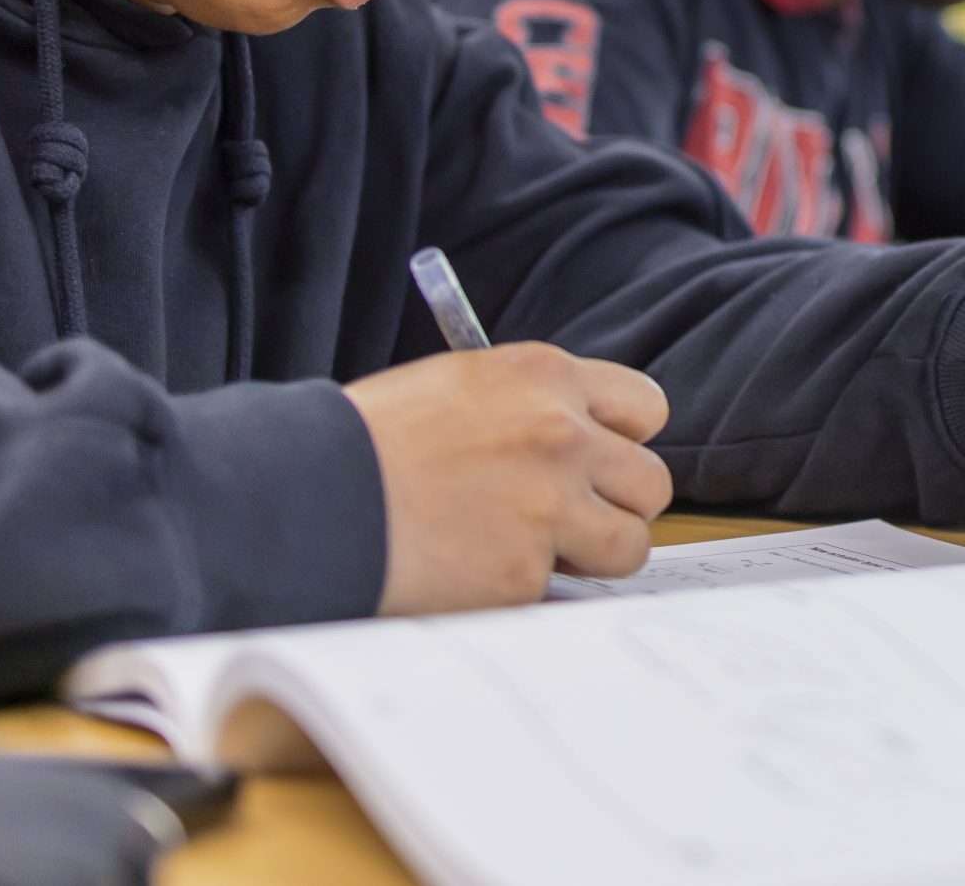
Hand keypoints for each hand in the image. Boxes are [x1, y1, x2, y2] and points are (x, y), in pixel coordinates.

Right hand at [342, 343, 673, 613]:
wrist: (313, 494)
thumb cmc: (371, 441)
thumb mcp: (460, 387)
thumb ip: (531, 407)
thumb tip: (582, 442)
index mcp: (544, 376)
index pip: (645, 408)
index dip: (623, 442)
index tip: (599, 462)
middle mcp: (561, 433)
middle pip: (651, 482)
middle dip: (616, 506)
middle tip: (570, 518)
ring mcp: (549, 503)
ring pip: (630, 543)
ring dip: (592, 554)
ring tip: (532, 549)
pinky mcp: (525, 569)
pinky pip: (560, 588)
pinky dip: (527, 588)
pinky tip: (476, 568)